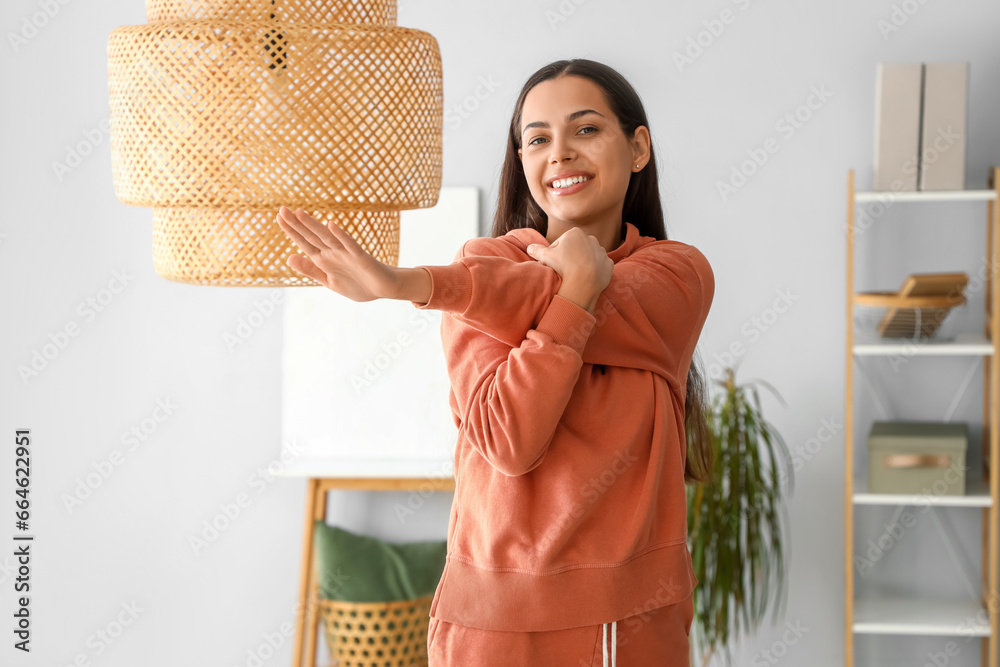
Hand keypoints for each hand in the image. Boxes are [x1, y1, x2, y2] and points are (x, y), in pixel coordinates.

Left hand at [275, 206, 396, 301]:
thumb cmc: (359, 284)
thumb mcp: (329, 281)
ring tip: (299, 214)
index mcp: (324, 259)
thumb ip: (311, 270)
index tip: (279, 217)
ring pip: (327, 237)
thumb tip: (288, 258)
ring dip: (313, 226)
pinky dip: (341, 236)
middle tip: (282, 209)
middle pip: (312, 236)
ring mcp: (347, 254)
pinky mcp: (361, 258)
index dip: (292, 231)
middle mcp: (333, 253)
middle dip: (297, 224)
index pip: (304, 242)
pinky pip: (350, 245)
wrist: (385, 288)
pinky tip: (331, 226)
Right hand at [526, 227, 612, 310]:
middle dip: (570, 257)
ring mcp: (602, 251)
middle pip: (576, 249)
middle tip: (563, 270)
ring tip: (575, 275)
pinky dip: (594, 271)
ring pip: (589, 257)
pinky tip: (587, 278)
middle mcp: (591, 239)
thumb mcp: (545, 256)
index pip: (561, 243)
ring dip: (583, 264)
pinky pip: (600, 266)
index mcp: (575, 233)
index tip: (553, 263)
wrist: (584, 282)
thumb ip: (536, 249)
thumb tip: (529, 247)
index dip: (555, 253)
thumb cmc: (564, 266)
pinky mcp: (609, 264)